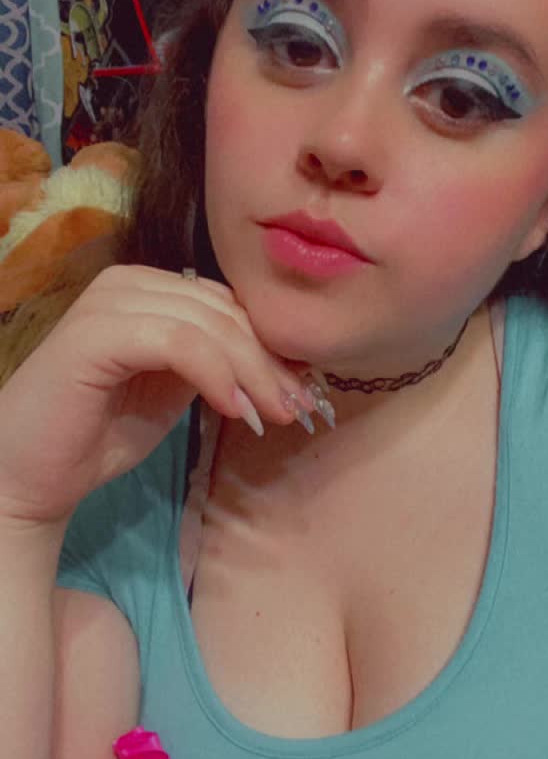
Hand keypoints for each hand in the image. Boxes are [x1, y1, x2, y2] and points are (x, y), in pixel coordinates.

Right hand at [0, 264, 322, 525]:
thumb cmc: (100, 434)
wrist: (30, 475)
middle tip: (301, 409)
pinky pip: (177, 343)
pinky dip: (216, 375)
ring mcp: (109, 302)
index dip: (272, 346)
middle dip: (271, 363)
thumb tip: (285, 364)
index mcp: (148, 289)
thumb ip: (216, 364)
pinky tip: (235, 410)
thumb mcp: (174, 391)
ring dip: (252, 373)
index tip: (305, 392)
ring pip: (209, 325)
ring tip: (276, 416)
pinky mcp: (96, 333)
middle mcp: (129, 282)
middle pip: (226, 311)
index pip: (229, 304)